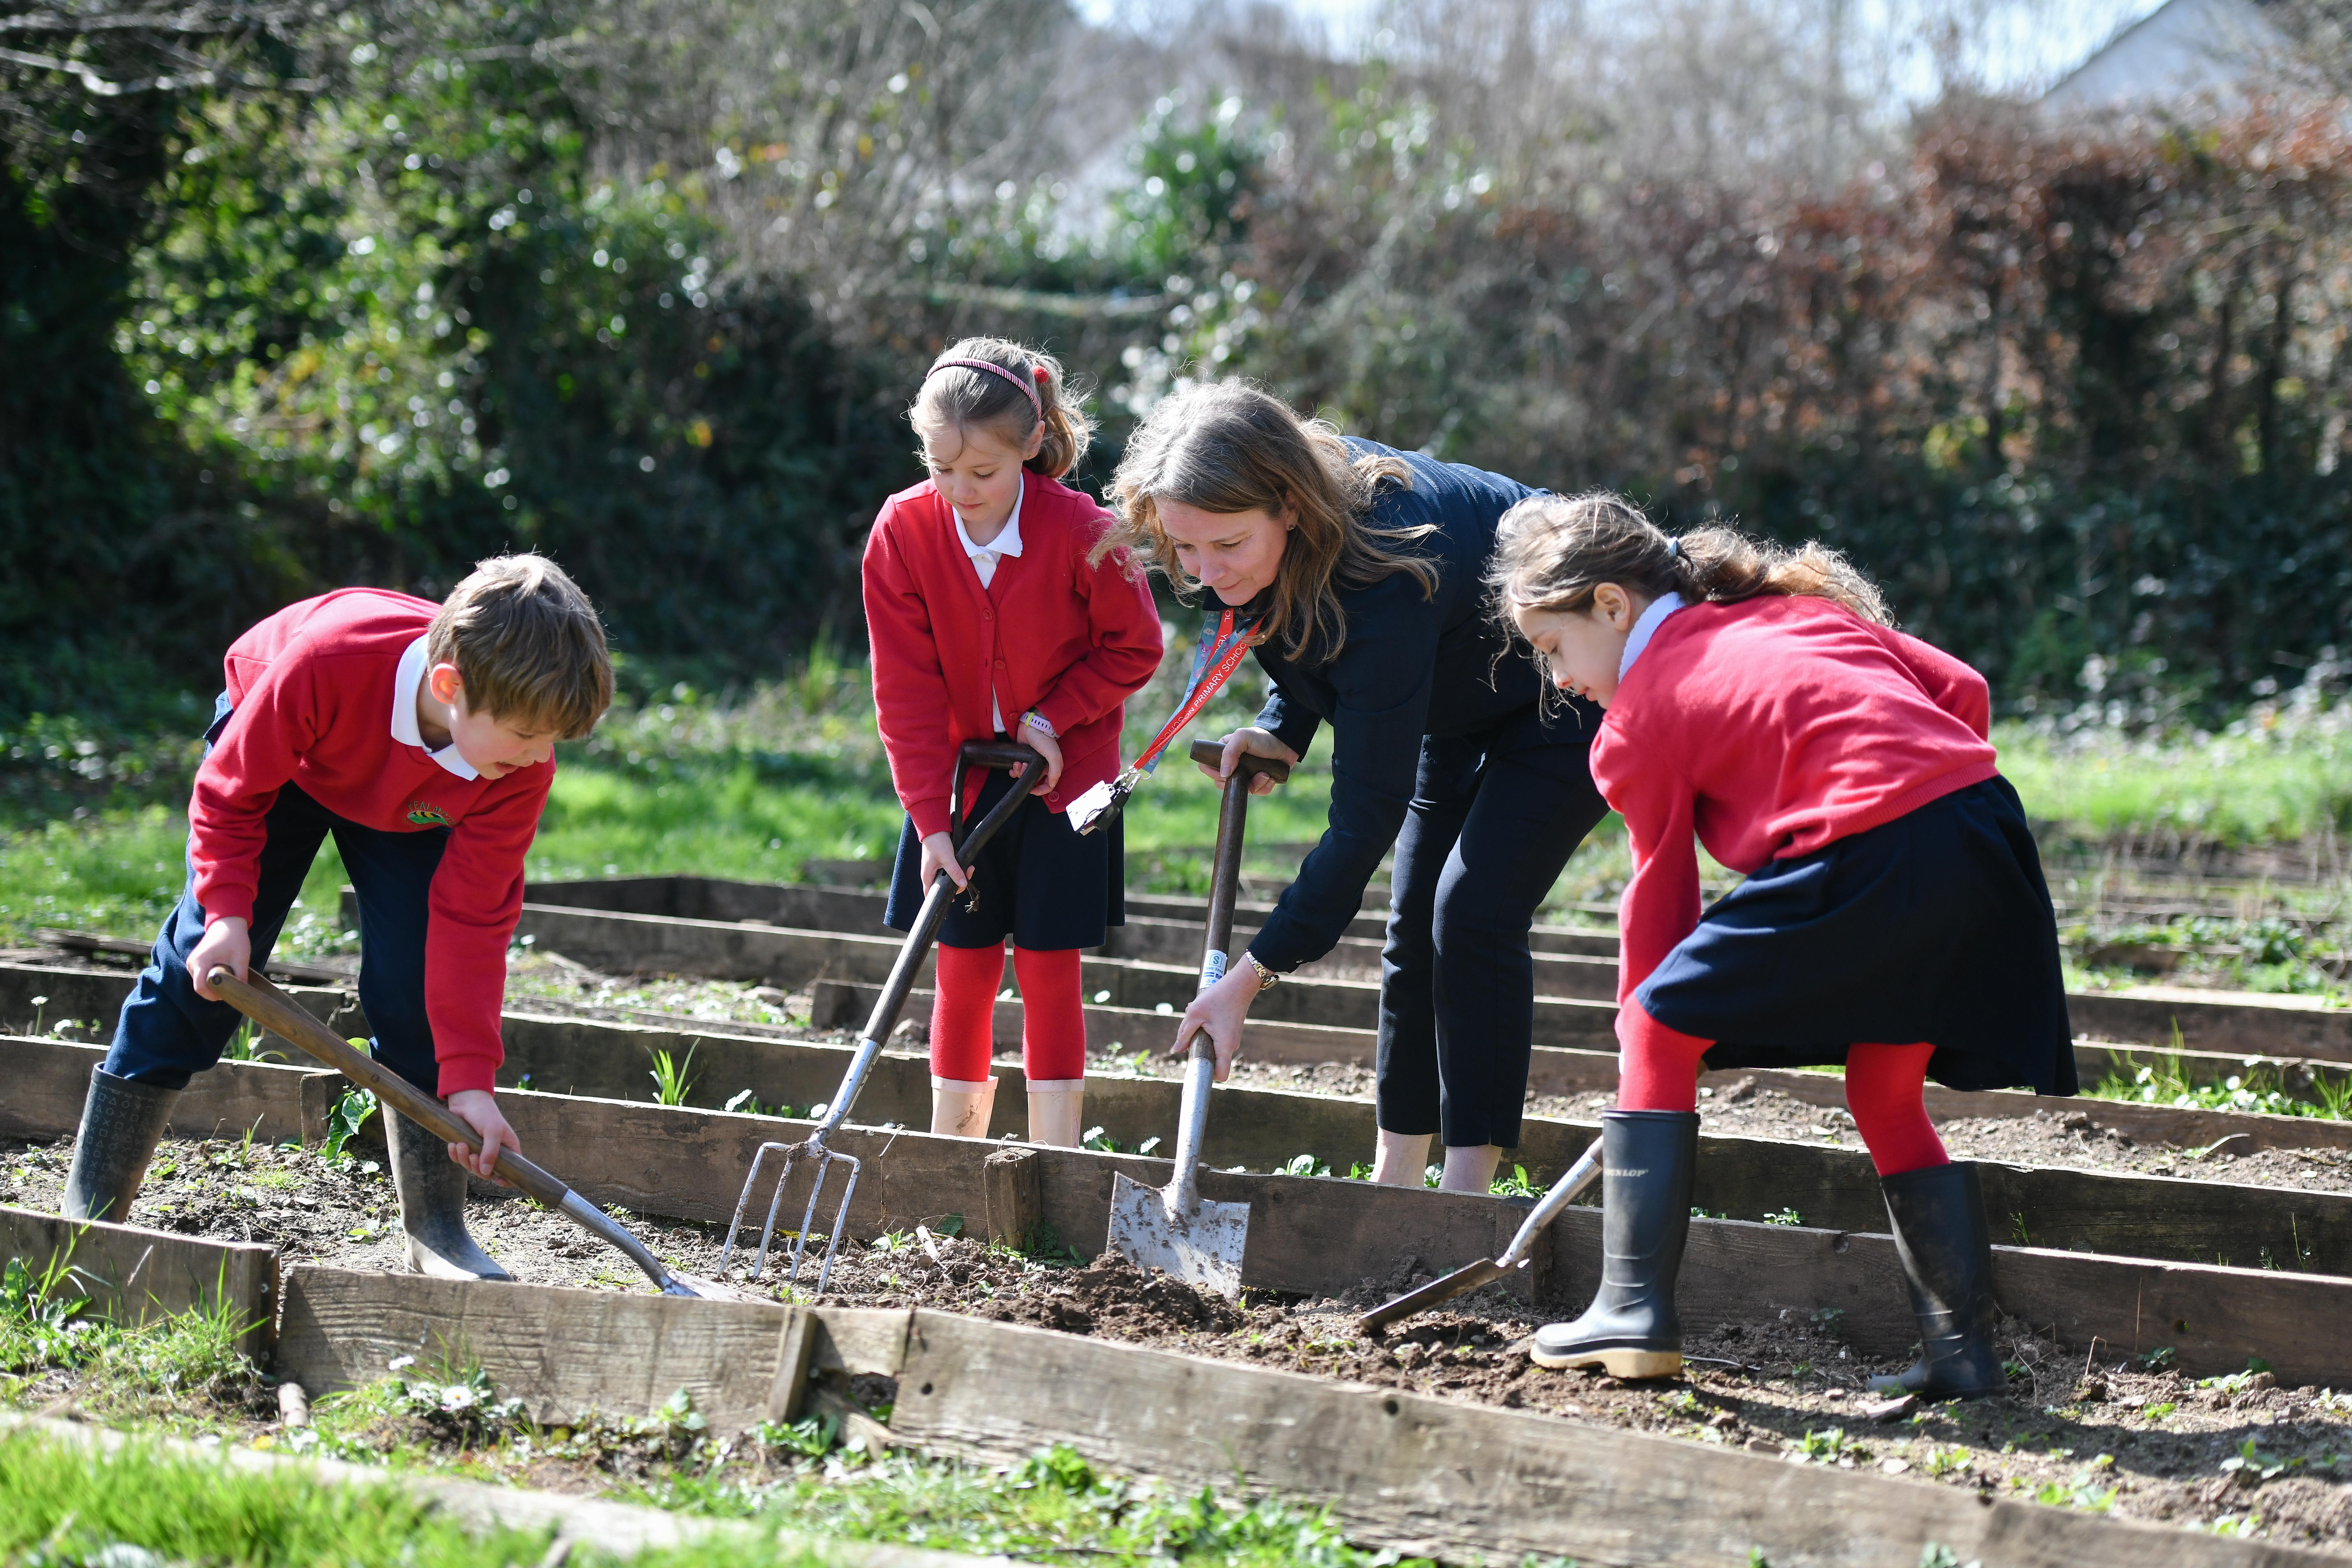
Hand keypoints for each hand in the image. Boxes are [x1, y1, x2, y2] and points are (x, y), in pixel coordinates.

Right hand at [189, 917, 251, 1001]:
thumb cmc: (234, 938)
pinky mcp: (194, 962)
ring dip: (213, 985)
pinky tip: (223, 974)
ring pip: (200, 983)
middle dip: (215, 991)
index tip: (226, 996)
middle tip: (231, 988)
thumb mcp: (241, 958)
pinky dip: (211, 979)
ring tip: (228, 978)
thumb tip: (242, 993)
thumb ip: (240, 976)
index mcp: (200, 961)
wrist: (226, 923)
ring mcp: (191, 963)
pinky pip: (201, 977)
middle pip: (200, 986)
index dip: (212, 996)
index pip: (200, 987)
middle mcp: (192, 963)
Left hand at [444, 1088, 518, 1179]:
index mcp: (508, 1148)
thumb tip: (487, 1173)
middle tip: (471, 1154)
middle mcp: (494, 1152)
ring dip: (463, 1159)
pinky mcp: (465, 1147)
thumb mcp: (493, 1131)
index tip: (498, 1181)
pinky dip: (455, 1155)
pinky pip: (459, 1160)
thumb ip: (491, 1152)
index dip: (506, 1179)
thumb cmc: (485, 1113)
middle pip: (487, 1172)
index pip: (511, 1169)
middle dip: (476, 1166)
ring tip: (460, 1144)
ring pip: (471, 1167)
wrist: (466, 1101)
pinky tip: (453, 1145)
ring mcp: (479, 1151)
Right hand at [920, 831, 969, 891]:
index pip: (930, 894)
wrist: (936, 828)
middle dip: (958, 884)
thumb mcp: (947, 858)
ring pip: (950, 879)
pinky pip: (952, 872)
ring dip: (961, 876)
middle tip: (967, 877)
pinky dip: (959, 870)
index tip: (953, 897)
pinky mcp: (943, 864)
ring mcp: (937, 870)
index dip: (941, 897)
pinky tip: (966, 866)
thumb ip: (955, 871)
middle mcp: (931, 875)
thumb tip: (962, 884)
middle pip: (944, 887)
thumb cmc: (936, 842)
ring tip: (969, 869)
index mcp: (927, 876)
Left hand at [1011, 723, 1064, 791]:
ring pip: (1024, 776)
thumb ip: (1055, 771)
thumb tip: (1051, 785)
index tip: (1032, 790)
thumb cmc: (1044, 740)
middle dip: (1026, 776)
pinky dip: (1014, 771)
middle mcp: (1042, 767)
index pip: (1048, 786)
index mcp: (1051, 768)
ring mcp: (1032, 763)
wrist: (1032, 726)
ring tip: (1018, 763)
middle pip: (1033, 781)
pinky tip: (1013, 767)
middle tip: (1024, 765)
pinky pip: (1017, 771)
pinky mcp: (1023, 758)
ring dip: (1019, 772)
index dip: (1040, 791)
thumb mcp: (1054, 756)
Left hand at [1171, 962, 1264, 1081]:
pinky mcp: (1231, 1032)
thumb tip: (1176, 1050)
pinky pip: (1216, 1039)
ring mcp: (1232, 1039)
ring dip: (1202, 1037)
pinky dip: (1207, 1031)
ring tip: (1199, 1020)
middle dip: (1199, 1051)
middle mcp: (1231, 1045)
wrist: (1240, 983)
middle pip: (1213, 1061)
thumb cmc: (1218, 996)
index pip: (1220, 1074)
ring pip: (1213, 1048)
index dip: (1207, 1074)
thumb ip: (1184, 1034)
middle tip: (1193, 1034)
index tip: (1194, 1064)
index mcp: (1224, 1045)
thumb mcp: (1195, 1013)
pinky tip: (1205, 1015)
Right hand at [1198, 727, 1296, 797]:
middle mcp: (1233, 766)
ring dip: (1255, 785)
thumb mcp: (1242, 737)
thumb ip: (1229, 752)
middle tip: (1250, 774)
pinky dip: (1264, 788)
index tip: (1226, 774)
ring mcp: (1245, 775)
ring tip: (1265, 775)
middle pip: (1223, 784)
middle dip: (1237, 782)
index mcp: (1224, 754)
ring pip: (1242, 791)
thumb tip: (1223, 774)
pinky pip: (1257, 793)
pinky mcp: (1259, 782)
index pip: (1208, 767)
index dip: (1213, 773)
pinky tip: (1271, 778)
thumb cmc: (1262, 737)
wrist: (1286, 743)